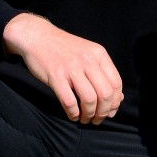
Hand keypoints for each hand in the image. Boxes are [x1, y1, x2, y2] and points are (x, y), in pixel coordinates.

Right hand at [2, 13, 123, 124]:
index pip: (116, 83)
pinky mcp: (56, 76)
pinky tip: (73, 115)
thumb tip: (119, 98)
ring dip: (89, 115)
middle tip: (97, 119)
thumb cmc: (65, 49)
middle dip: (104, 112)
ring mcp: (71, 68)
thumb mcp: (88, 54)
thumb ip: (103, 73)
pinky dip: (73, 113)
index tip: (110, 111)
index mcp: (99, 54)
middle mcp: (88, 60)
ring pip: (89, 100)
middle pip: (106, 94)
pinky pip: (69, 101)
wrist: (38, 36)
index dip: (115, 102)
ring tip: (85, 119)